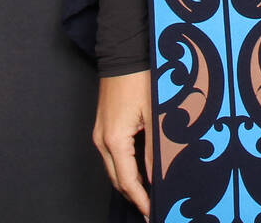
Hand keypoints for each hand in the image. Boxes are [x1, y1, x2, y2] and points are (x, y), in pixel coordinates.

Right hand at [92, 69, 153, 217]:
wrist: (123, 53)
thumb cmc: (139, 79)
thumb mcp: (154, 115)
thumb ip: (156, 148)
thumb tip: (159, 175)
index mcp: (115, 140)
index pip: (128, 182)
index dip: (141, 200)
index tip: (153, 213)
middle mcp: (102, 140)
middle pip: (118, 180)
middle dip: (134, 196)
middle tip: (153, 208)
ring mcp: (100, 133)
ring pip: (115, 168)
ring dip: (131, 182)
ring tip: (150, 193)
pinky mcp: (103, 127)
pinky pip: (113, 156)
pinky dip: (126, 167)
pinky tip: (142, 171)